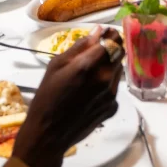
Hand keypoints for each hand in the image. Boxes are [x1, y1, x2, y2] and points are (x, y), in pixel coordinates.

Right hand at [12, 25, 122, 166]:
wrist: (49, 135)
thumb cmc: (47, 96)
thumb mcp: (56, 65)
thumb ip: (80, 47)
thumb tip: (98, 32)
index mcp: (89, 65)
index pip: (113, 40)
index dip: (110, 35)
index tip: (103, 35)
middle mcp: (106, 78)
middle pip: (119, 54)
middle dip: (111, 49)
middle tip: (96, 53)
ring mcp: (112, 94)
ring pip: (118, 70)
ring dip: (109, 66)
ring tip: (89, 75)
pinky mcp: (113, 107)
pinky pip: (114, 88)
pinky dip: (106, 84)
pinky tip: (90, 92)